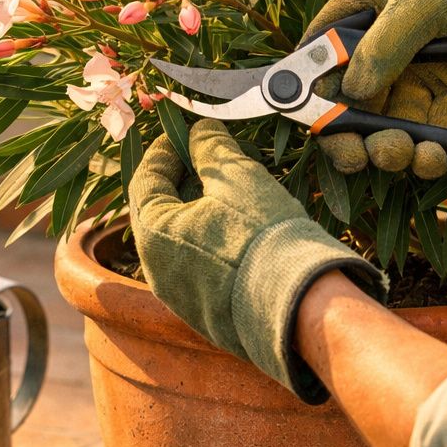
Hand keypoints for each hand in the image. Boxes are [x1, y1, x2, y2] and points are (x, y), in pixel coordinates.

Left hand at [129, 120, 385, 403]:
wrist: (300, 303)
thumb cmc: (263, 233)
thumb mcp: (237, 177)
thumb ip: (211, 148)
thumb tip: (200, 131)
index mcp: (153, 234)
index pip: (146, 181)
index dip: (164, 152)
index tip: (183, 134)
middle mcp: (156, 271)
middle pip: (160, 213)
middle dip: (181, 182)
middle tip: (205, 159)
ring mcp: (179, 298)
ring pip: (180, 243)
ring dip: (198, 213)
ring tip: (227, 193)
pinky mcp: (205, 315)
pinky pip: (200, 270)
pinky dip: (211, 244)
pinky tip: (239, 231)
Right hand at [307, 0, 446, 176]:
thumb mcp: (422, 1)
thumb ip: (383, 46)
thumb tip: (353, 95)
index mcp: (361, 8)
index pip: (318, 53)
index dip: (308, 89)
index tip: (313, 120)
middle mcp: (380, 46)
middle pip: (348, 102)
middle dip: (352, 134)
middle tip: (360, 156)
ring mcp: (413, 75)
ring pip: (386, 126)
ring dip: (391, 147)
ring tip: (406, 154)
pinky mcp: (446, 99)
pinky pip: (428, 134)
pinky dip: (430, 151)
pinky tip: (437, 155)